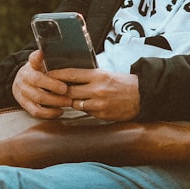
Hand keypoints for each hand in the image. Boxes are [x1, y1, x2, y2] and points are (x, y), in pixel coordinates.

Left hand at [12, 50, 139, 121]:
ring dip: (71, 101)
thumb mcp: (106, 74)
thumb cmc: (123, 83)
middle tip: (52, 89)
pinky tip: (86, 104)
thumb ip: (89, 75)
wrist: (141, 96)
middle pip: (69, 90)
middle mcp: (97, 89)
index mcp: (98, 75)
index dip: (57, 74)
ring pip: (75, 103)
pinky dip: (84, 108)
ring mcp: (99, 104)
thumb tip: (70, 76)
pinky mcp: (102, 115)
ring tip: (68, 97)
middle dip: (60, 90)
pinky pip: (86, 112)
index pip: (71, 74)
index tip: (47, 73)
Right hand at [12, 50, 73, 118]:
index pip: (33, 60)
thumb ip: (42, 59)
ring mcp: (23, 92)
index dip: (38, 58)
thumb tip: (42, 52)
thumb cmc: (37, 73)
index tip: (44, 55)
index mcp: (30, 66)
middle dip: (54, 86)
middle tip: (67, 90)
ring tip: (68, 102)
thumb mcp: (39, 63)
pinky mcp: (24, 105)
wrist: (21, 83)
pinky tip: (60, 111)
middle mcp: (24, 78)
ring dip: (55, 101)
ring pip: (38, 98)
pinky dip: (49, 113)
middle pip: (38, 81)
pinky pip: (36, 111)